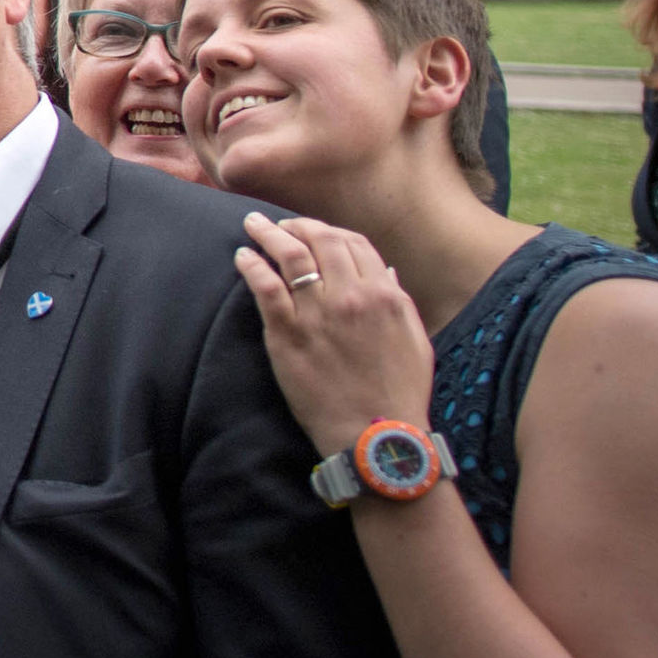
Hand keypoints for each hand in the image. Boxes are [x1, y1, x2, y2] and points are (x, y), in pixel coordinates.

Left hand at [233, 212, 434, 456]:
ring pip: (289, 255)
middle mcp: (351, 296)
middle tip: (279, 224)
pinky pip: (264, 286)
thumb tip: (384, 271)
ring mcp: (317, 313)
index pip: (353, 243)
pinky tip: (242, 257)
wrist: (375, 433)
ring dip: (268, 234)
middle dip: (297, 225)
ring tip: (253, 225)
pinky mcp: (287, 333)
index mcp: (384, 295)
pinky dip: (251, 265)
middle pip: (320, 240)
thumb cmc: (399, 391)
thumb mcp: (415, 340)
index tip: (312, 231)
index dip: (329, 230)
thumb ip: (398, 300)